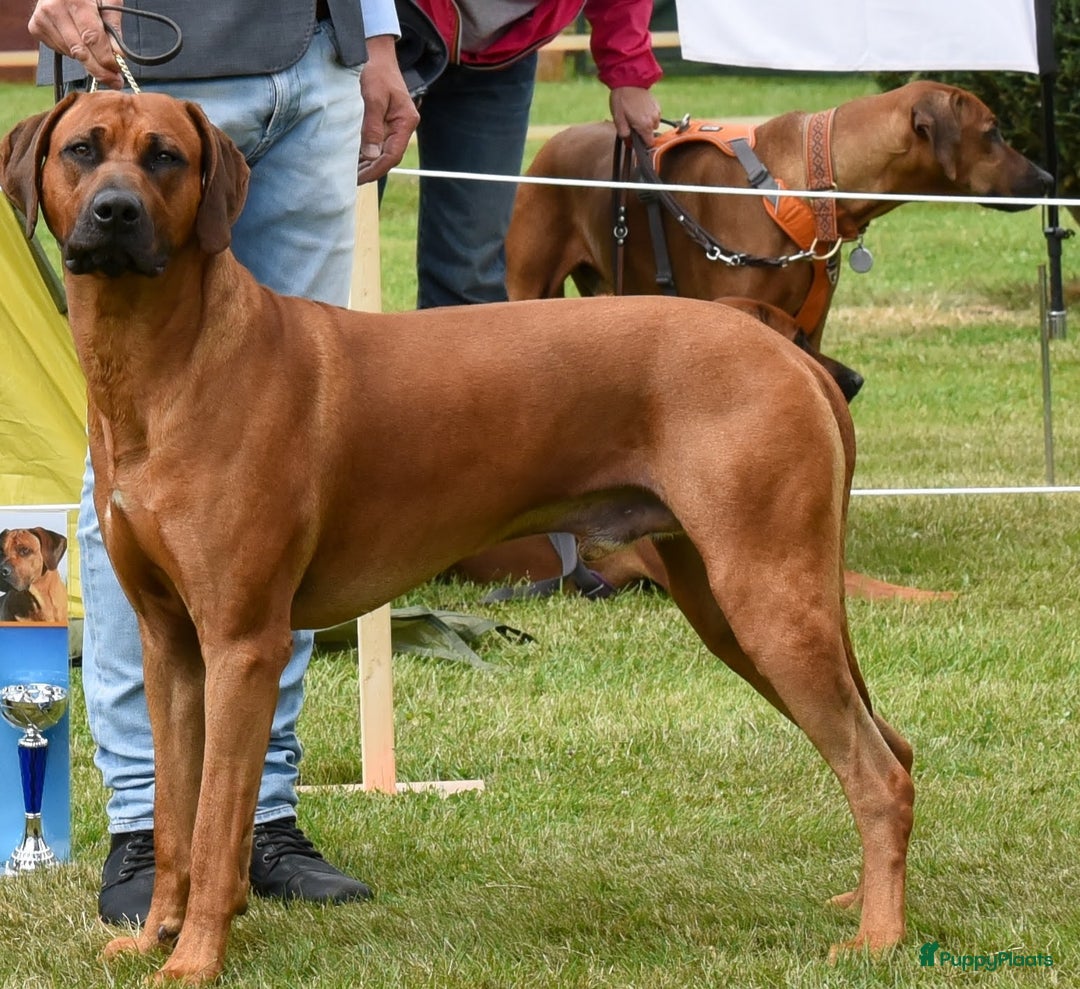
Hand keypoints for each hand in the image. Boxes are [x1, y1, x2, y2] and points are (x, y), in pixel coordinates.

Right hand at [28, 0, 124, 88]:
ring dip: (87, 58)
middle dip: (100, 70)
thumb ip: (113, 26)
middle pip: (80, 51)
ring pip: (71, 53)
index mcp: (75, 0)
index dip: (107, 59)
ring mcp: (41, 18)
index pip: (92, 38)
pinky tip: (75, 37)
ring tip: (94, 47)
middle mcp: (54, 8)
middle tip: (115, 81)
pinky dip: (72, 51)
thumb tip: (118, 55)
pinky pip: (59, 50)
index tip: (119, 73)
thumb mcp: (108, 0)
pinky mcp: (35, 27)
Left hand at [356, 35, 419, 184]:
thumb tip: (372, 155)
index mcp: (406, 121)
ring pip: (381, 151)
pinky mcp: (384, 120)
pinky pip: (376, 141)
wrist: (374, 51)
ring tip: (349, 174)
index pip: (392, 154)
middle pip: (388, 156)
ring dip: (366, 163)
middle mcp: (402, 126)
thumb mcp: (372, 97)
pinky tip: (352, 159)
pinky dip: (364, 152)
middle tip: (350, 181)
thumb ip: (372, 126)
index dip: (376, 169)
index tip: (360, 178)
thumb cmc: (375, 70)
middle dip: (370, 170)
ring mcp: (394, 124)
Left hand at [609, 86, 661, 141]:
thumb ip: (624, 134)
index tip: (636, 140)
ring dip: (646, 124)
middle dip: (642, 133)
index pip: (649, 144)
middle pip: (651, 135)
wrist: (629, 80)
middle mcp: (653, 120)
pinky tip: (640, 109)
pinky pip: (654, 116)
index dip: (642, 144)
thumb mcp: (618, 119)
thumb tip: (630, 144)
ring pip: (653, 125)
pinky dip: (648, 116)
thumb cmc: (622, 100)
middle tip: (631, 124)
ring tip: (635, 115)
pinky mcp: (657, 105)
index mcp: (644, 126)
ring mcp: (656, 112)